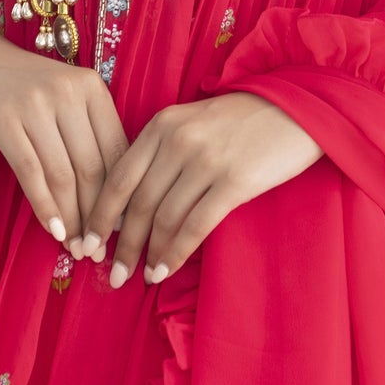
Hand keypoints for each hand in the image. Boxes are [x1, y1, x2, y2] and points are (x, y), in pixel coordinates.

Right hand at [0, 29, 128, 254]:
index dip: (121, 195)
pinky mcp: (4, 120)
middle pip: (93, 167)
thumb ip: (86, 133)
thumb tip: (111, 197)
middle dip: (97, 215)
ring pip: (64, 174)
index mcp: (92, 88)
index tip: (121, 229)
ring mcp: (36, 105)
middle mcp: (69, 93)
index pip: (116, 151)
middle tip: (96, 249)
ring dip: (72, 217)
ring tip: (75, 247)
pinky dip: (44, 206)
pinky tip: (52, 230)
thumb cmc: (21, 84)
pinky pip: (31, 172)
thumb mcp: (63, 97)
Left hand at [74, 92, 323, 287]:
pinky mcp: (233, 182)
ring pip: (164, 218)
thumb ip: (161, 152)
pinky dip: (176, 253)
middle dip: (122, 244)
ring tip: (142, 277)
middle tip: (113, 273)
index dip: (100, 215)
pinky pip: (195, 226)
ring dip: (149, 254)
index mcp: (161, 125)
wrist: (296, 108)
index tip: (88, 243)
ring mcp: (205, 161)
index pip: (119, 176)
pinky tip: (166, 269)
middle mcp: (177, 141)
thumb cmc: (242, 120)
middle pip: (138, 203)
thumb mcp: (193, 123)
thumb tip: (132, 205)